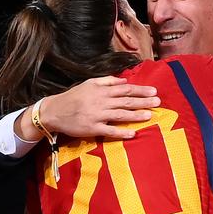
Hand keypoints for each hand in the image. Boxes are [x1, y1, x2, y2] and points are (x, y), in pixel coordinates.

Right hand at [42, 76, 159, 139]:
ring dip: (136, 115)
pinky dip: (121, 132)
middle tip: (158, 102)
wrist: (54, 111)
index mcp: (101, 90)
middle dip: (143, 101)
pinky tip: (132, 133)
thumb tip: (124, 80)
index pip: (125, 89)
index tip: (154, 91)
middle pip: (126, 101)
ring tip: (149, 115)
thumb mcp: (89, 83)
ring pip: (120, 115)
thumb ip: (107, 81)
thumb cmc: (73, 97)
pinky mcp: (92, 128)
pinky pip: (109, 131)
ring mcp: (97, 116)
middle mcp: (101, 102)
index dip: (140, 90)